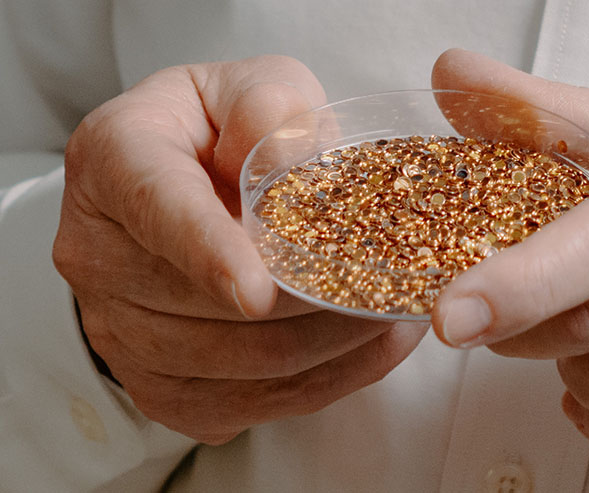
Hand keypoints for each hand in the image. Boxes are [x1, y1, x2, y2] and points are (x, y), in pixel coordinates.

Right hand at [53, 56, 426, 443]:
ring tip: (396, 311)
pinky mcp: (161, 386)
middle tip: (395, 284)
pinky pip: (253, 404)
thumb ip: (268, 102)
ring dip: (333, 346)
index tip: (260, 291)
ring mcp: (121, 332)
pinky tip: (370, 348)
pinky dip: (325, 381)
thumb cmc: (215, 132)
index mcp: (114, 162)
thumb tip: (289, 152)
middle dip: (315, 303)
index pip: (158, 211)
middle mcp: (98, 255)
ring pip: (243, 365)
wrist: (172, 193)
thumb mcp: (243, 88)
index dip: (210, 254)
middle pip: (211, 307)